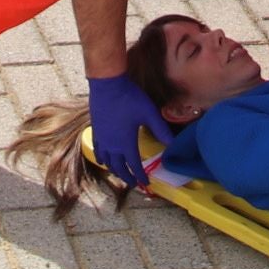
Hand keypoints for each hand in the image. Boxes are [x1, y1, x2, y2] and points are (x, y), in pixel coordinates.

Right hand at [87, 72, 173, 188]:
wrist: (107, 84)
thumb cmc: (130, 98)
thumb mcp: (149, 113)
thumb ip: (161, 130)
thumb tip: (172, 144)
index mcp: (126, 143)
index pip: (134, 165)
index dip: (140, 176)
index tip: (145, 184)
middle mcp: (112, 145)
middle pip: (119, 167)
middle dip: (127, 177)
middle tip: (133, 184)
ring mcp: (102, 139)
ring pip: (107, 161)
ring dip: (114, 170)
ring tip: (120, 174)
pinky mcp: (96, 131)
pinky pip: (97, 151)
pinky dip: (101, 159)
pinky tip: (103, 160)